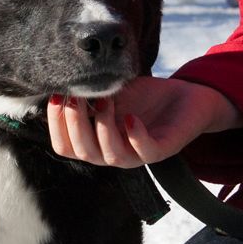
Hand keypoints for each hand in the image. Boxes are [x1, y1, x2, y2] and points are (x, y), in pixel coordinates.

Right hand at [47, 76, 242, 167]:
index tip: (56, 97)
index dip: (56, 125)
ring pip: (111, 156)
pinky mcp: (162, 149)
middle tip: (75, 98)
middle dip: (74, 124)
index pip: (65, 146)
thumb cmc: (145, 97)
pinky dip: (135, 135)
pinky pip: (145, 151)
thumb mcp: (110, 92)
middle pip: (83, 152)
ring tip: (104, 100)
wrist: (186, 96)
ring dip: (102, 128)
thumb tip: (58, 88)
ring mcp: (138, 153)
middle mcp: (114, 152)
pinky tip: (130, 116)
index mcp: (97, 142)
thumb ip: (87, 95)